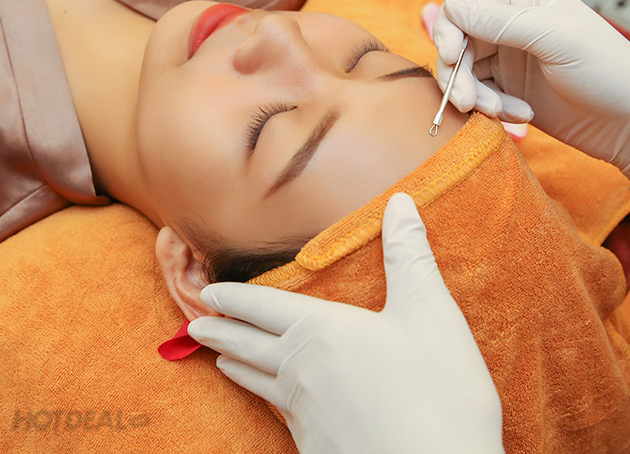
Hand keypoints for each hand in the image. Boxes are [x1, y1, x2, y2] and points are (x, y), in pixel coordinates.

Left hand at [188, 193, 503, 453]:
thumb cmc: (437, 392)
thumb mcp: (429, 311)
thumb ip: (409, 254)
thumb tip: (400, 201)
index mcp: (321, 331)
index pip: (264, 307)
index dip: (234, 298)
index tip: (207, 294)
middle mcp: (302, 371)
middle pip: (250, 346)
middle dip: (221, 333)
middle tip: (193, 326)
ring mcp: (305, 415)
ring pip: (260, 384)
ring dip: (237, 367)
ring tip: (220, 361)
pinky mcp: (316, 449)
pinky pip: (279, 416)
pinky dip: (266, 402)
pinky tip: (273, 407)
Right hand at [429, 0, 629, 192]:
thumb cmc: (607, 71)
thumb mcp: (554, 37)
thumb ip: (500, 20)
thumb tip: (451, 6)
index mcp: (524, 3)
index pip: (464, 6)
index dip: (449, 30)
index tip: (450, 56)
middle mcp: (511, 29)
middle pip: (457, 44)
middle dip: (458, 74)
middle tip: (469, 101)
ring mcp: (508, 61)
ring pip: (464, 74)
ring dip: (475, 96)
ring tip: (500, 112)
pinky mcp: (509, 91)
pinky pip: (480, 97)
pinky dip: (492, 110)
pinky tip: (520, 116)